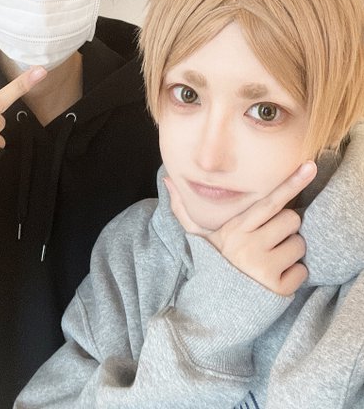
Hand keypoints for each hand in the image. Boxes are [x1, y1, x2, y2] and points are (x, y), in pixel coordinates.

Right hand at [165, 162, 316, 295]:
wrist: (212, 310)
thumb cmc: (211, 265)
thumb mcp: (197, 236)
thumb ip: (183, 207)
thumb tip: (167, 179)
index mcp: (235, 228)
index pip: (269, 200)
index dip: (292, 183)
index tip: (309, 167)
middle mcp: (250, 244)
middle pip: (291, 218)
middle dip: (285, 227)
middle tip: (269, 238)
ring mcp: (264, 266)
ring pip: (299, 244)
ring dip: (290, 251)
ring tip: (269, 258)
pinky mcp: (277, 288)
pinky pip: (302, 271)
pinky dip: (293, 275)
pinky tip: (274, 278)